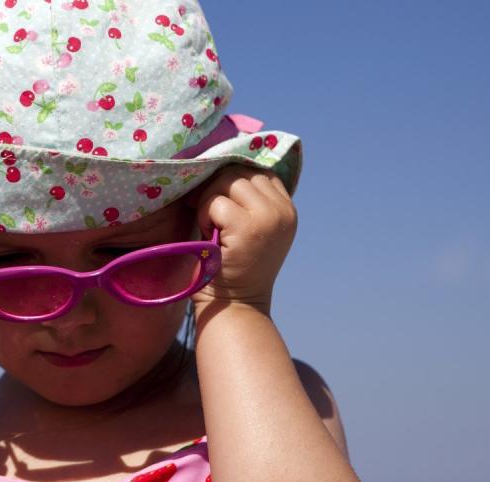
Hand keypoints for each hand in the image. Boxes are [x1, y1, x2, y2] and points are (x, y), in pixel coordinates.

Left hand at [188, 164, 296, 311]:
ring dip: (209, 201)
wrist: (234, 308)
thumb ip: (246, 201)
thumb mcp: (248, 230)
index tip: (215, 198)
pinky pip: (216, 202)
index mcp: (287, 210)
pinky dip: (204, 216)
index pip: (259, 171)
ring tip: (209, 227)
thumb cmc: (231, 270)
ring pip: (228, 182)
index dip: (232, 178)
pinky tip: (208, 237)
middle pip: (241, 172)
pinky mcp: (249, 228)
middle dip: (215, 187)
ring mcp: (269, 218)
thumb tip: (219, 164)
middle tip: (203, 212)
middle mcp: (284, 211)